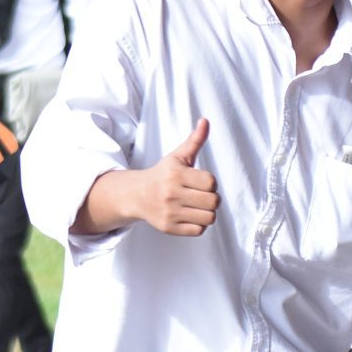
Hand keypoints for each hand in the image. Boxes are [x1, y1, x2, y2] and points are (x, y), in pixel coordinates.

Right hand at [136, 117, 218, 235]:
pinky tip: (190, 215)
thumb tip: (206, 121)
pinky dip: (198, 224)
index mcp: (175, 174)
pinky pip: (199, 230)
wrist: (137, 195)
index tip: (201, 181)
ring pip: (209, 218)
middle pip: (213, 202)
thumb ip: (195, 140)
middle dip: (212, 198)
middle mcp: (171, 194)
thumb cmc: (163, 174)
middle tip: (202, 195)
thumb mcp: (178, 156)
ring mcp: (170, 212)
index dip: (210, 183)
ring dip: (207, 212)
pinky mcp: (169, 228)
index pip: (211, 182)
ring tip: (198, 206)